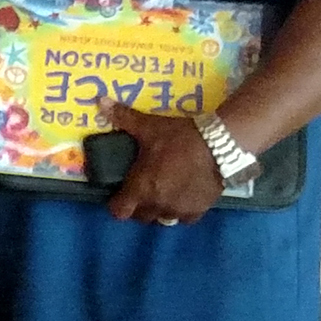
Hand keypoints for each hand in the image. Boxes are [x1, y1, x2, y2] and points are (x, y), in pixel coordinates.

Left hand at [101, 101, 225, 225]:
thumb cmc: (178, 138)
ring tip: (163, 195)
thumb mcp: (149, 127)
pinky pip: (185, 218)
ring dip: (160, 210)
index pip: (119, 211)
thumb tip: (100, 101)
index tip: (119, 195)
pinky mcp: (199, 210)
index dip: (116, 204)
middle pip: (140, 217)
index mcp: (140, 188)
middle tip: (141, 192)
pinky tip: (183, 198)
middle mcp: (157, 205)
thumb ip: (124, 118)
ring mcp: (179, 210)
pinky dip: (182, 211)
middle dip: (138, 207)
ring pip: (163, 219)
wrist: (219, 146)